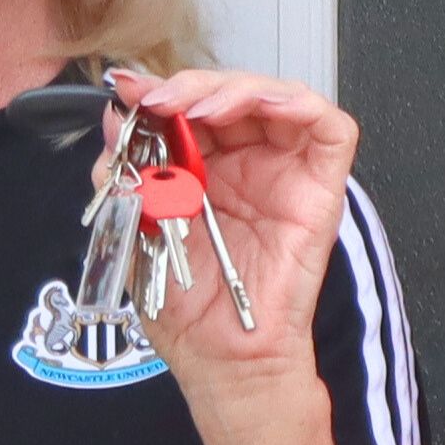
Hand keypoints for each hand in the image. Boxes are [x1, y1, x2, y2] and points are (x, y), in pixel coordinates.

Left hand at [109, 70, 352, 407]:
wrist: (221, 359)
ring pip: (276, 97)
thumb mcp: (137, 228)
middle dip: (192, 85)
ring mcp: (285, 171)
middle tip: (160, 98)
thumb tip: (115, 117)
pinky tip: (265, 106)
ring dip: (238, 88)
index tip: (129, 91)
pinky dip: (300, 104)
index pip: (188, 106)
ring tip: (201, 106)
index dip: (160, 91)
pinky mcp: (321, 186)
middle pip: (231, 92)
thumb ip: (127, 173)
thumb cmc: (185, 308)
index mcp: (201, 167)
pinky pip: (330, 128)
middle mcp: (245, 162)